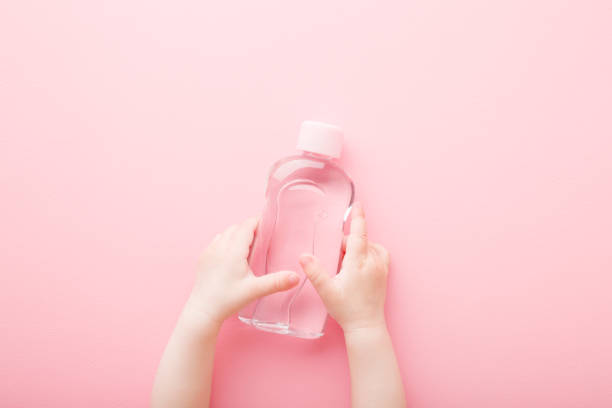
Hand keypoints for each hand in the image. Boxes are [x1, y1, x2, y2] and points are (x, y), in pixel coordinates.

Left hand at [186, 217, 299, 327]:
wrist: (203, 311)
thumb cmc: (227, 300)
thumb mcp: (255, 290)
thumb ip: (277, 282)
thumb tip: (296, 277)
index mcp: (233, 251)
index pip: (247, 225)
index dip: (258, 222)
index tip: (268, 225)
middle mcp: (220, 247)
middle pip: (237, 227)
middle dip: (249, 229)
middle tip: (262, 238)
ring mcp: (209, 251)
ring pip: (225, 233)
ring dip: (237, 234)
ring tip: (248, 245)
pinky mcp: (203, 258)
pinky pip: (216, 241)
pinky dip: (226, 241)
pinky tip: (232, 254)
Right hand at [299, 202, 389, 333]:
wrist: (366, 326)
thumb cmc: (346, 309)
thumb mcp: (326, 290)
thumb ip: (314, 271)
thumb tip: (303, 256)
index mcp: (358, 263)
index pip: (359, 234)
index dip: (357, 218)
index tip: (357, 204)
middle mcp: (372, 263)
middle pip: (360, 240)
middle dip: (347, 244)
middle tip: (335, 258)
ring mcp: (381, 268)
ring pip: (370, 246)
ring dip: (359, 247)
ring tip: (346, 261)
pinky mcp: (384, 274)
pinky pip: (379, 254)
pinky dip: (370, 252)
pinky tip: (361, 261)